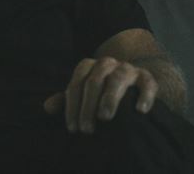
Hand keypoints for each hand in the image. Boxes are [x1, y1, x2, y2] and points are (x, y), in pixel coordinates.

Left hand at [43, 56, 158, 134]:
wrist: (130, 81)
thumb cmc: (100, 92)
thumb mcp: (82, 95)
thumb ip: (66, 100)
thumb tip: (47, 107)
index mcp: (89, 67)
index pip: (77, 82)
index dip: (72, 105)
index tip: (72, 128)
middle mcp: (107, 64)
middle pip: (95, 80)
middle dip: (88, 105)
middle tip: (86, 129)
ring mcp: (127, 69)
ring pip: (118, 78)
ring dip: (110, 97)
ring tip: (105, 117)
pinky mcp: (146, 77)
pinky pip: (147, 83)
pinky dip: (144, 95)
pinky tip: (140, 110)